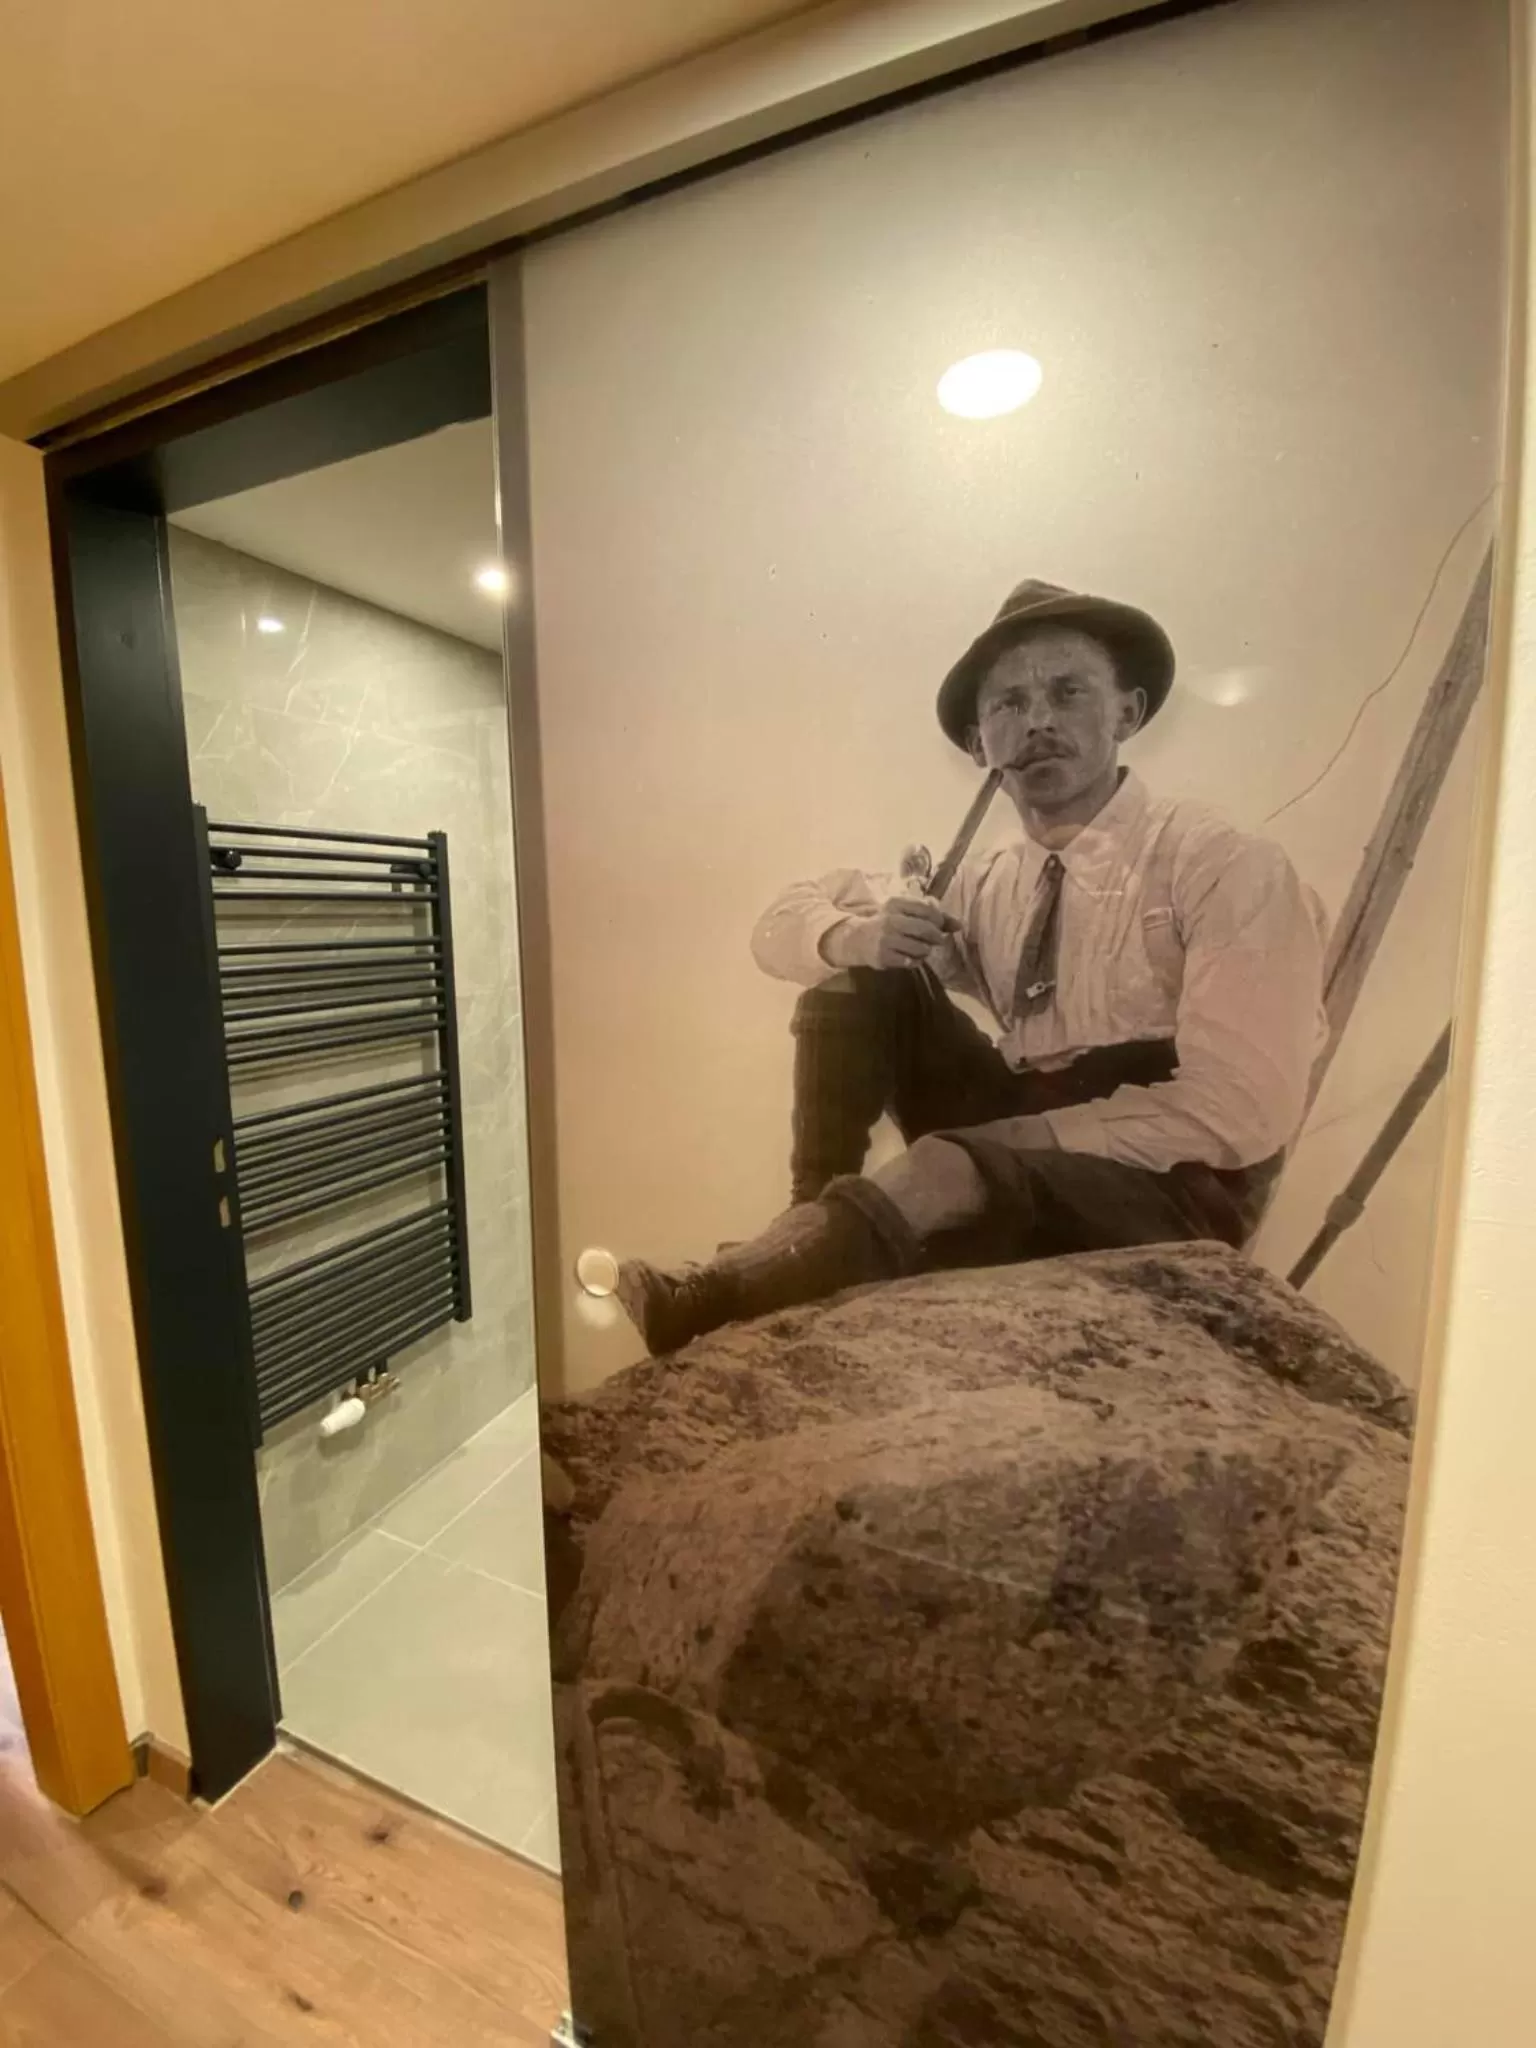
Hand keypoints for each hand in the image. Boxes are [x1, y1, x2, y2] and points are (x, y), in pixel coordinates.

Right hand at [823, 895, 958, 970]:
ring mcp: (886, 939)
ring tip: (922, 949)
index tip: (940, 925)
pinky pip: (910, 961)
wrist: (856, 938)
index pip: (928, 910)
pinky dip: (915, 961)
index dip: (940, 919)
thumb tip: (959, 924)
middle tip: (937, 940)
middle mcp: (891, 919)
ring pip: (921, 948)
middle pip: (926, 929)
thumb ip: (932, 915)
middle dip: (936, 937)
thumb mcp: (905, 912)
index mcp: (897, 903)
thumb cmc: (887, 923)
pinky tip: (910, 957)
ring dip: (926, 951)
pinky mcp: (883, 956)